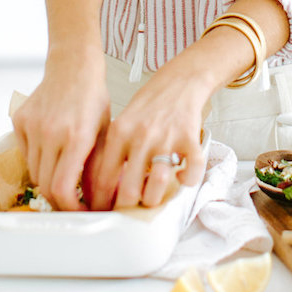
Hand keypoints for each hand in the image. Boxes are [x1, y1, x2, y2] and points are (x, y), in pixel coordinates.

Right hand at [11, 44, 108, 210]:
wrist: (73, 66)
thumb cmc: (94, 99)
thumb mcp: (104, 133)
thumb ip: (98, 168)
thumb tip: (97, 201)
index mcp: (76, 138)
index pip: (62, 190)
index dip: (70, 209)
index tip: (80, 211)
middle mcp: (51, 134)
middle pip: (45, 186)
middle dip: (60, 200)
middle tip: (73, 201)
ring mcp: (32, 127)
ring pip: (34, 172)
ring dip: (48, 180)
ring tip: (64, 173)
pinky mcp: (19, 122)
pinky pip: (26, 154)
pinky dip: (37, 161)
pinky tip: (52, 149)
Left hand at [82, 66, 207, 210]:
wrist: (180, 79)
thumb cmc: (151, 103)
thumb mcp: (123, 121)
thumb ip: (114, 150)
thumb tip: (104, 187)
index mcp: (119, 132)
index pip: (102, 178)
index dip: (100, 202)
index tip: (102, 212)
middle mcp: (140, 136)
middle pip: (128, 190)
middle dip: (127, 208)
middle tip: (128, 210)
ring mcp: (166, 137)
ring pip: (157, 185)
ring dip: (155, 198)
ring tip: (152, 196)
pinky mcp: (190, 138)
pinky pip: (191, 171)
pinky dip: (188, 180)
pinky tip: (182, 176)